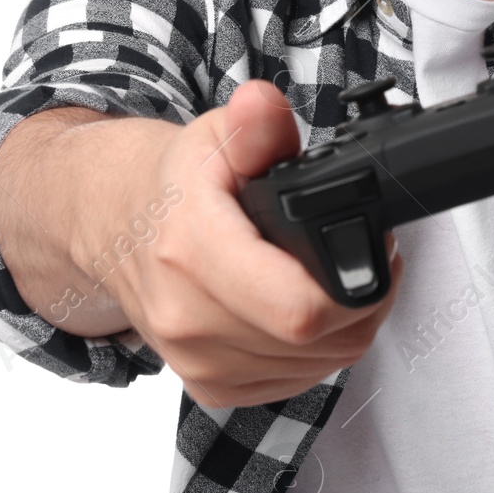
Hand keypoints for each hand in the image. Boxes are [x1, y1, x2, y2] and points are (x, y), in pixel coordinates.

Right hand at [91, 81, 403, 408]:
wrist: (119, 230)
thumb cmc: (175, 186)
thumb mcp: (218, 136)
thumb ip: (255, 125)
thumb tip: (264, 106)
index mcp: (191, 252)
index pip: (299, 310)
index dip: (357, 287)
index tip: (375, 252)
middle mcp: (188, 317)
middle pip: (319, 342)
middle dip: (363, 303)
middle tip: (369, 259)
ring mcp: (197, 360)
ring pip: (314, 368)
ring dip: (344, 329)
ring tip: (338, 277)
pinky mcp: (209, 386)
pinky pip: (291, 384)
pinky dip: (315, 353)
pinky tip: (308, 309)